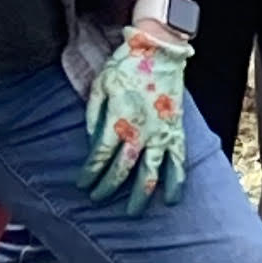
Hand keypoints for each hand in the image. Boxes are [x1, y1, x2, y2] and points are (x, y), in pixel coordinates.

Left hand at [81, 24, 191, 206]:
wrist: (159, 50)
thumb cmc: (126, 65)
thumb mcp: (100, 84)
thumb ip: (93, 113)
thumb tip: (91, 138)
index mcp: (118, 119)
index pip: (101, 155)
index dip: (90, 173)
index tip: (83, 185)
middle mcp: (140, 131)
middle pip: (123, 169)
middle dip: (109, 187)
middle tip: (99, 200)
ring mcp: (160, 133)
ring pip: (151, 172)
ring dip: (141, 194)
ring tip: (133, 212)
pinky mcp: (176, 131)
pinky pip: (178, 162)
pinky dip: (175, 182)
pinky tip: (171, 198)